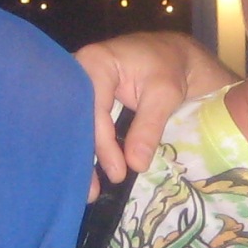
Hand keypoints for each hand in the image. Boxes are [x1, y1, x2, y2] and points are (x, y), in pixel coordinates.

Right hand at [76, 34, 228, 188]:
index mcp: (95, 62)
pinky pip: (81, 127)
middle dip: (82, 155)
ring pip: (74, 127)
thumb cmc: (169, 66)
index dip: (102, 142)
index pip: (92, 107)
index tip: (117, 172)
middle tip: (91, 192)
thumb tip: (135, 165)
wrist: (172, 55)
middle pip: (75, 119)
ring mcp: (78, 88)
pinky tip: (89, 176)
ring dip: (82, 158)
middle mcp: (78, 74)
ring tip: (89, 193)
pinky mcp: (83, 102)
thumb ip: (149, 127)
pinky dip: (87, 150)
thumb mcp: (165, 93)